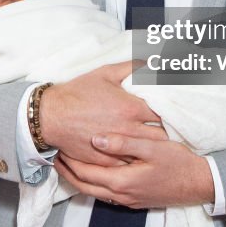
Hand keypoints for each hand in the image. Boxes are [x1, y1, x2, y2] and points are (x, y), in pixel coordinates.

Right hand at [38, 62, 165, 165]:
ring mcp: (118, 147)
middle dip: (167, 132)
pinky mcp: (107, 161)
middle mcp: (128, 129)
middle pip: (161, 136)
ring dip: (153, 148)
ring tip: (158, 145)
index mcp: (131, 108)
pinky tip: (139, 156)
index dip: (171, 113)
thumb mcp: (105, 73)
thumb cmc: (78, 93)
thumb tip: (149, 62)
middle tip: (169, 129)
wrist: (52, 115)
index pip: (164, 114)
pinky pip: (130, 164)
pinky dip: (136, 160)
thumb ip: (131, 67)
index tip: (173, 112)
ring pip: (147, 152)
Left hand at [54, 133, 214, 208]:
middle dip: (67, 171)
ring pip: (93, 192)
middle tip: (55, 155)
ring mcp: (127, 200)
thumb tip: (96, 139)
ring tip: (68, 161)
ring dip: (78, 178)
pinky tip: (93, 169)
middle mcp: (120, 195)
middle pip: (83, 186)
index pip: (84, 173)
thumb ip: (123, 143)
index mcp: (121, 181)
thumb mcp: (152, 147)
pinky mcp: (134, 200)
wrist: (199, 184)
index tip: (58, 146)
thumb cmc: (178, 163)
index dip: (69, 161)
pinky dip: (93, 182)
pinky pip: (105, 193)